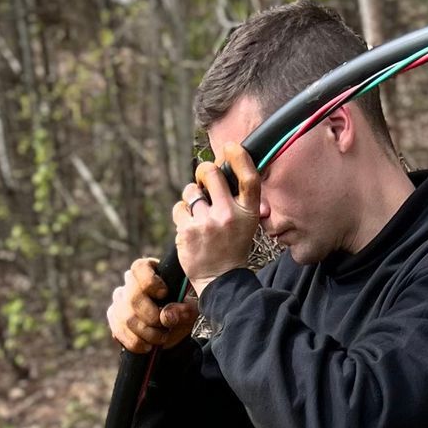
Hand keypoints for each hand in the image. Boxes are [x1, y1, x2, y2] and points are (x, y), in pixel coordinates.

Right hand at [107, 255, 199, 354]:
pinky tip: (147, 347)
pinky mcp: (114, 317)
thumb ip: (184, 310)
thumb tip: (167, 316)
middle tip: (165, 327)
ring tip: (160, 339)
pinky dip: (134, 342)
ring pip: (125, 318)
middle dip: (151, 318)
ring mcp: (119, 300)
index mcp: (149, 270)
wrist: (173, 330)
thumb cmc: (182, 311)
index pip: (139, 268)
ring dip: (145, 333)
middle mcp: (130, 283)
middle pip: (132, 298)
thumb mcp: (191, 308)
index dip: (150, 282)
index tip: (165, 294)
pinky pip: (118, 330)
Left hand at [172, 141, 260, 293]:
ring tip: (198, 214)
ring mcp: (207, 223)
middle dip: (203, 171)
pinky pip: (179, 208)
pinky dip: (182, 215)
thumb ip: (238, 199)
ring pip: (191, 191)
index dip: (239, 157)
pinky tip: (190, 228)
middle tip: (202, 177)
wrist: (221, 280)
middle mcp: (229, 215)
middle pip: (211, 174)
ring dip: (191, 197)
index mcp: (248, 212)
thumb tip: (221, 168)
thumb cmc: (232, 247)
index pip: (248, 177)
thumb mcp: (247, 224)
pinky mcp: (188, 231)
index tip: (231, 147)